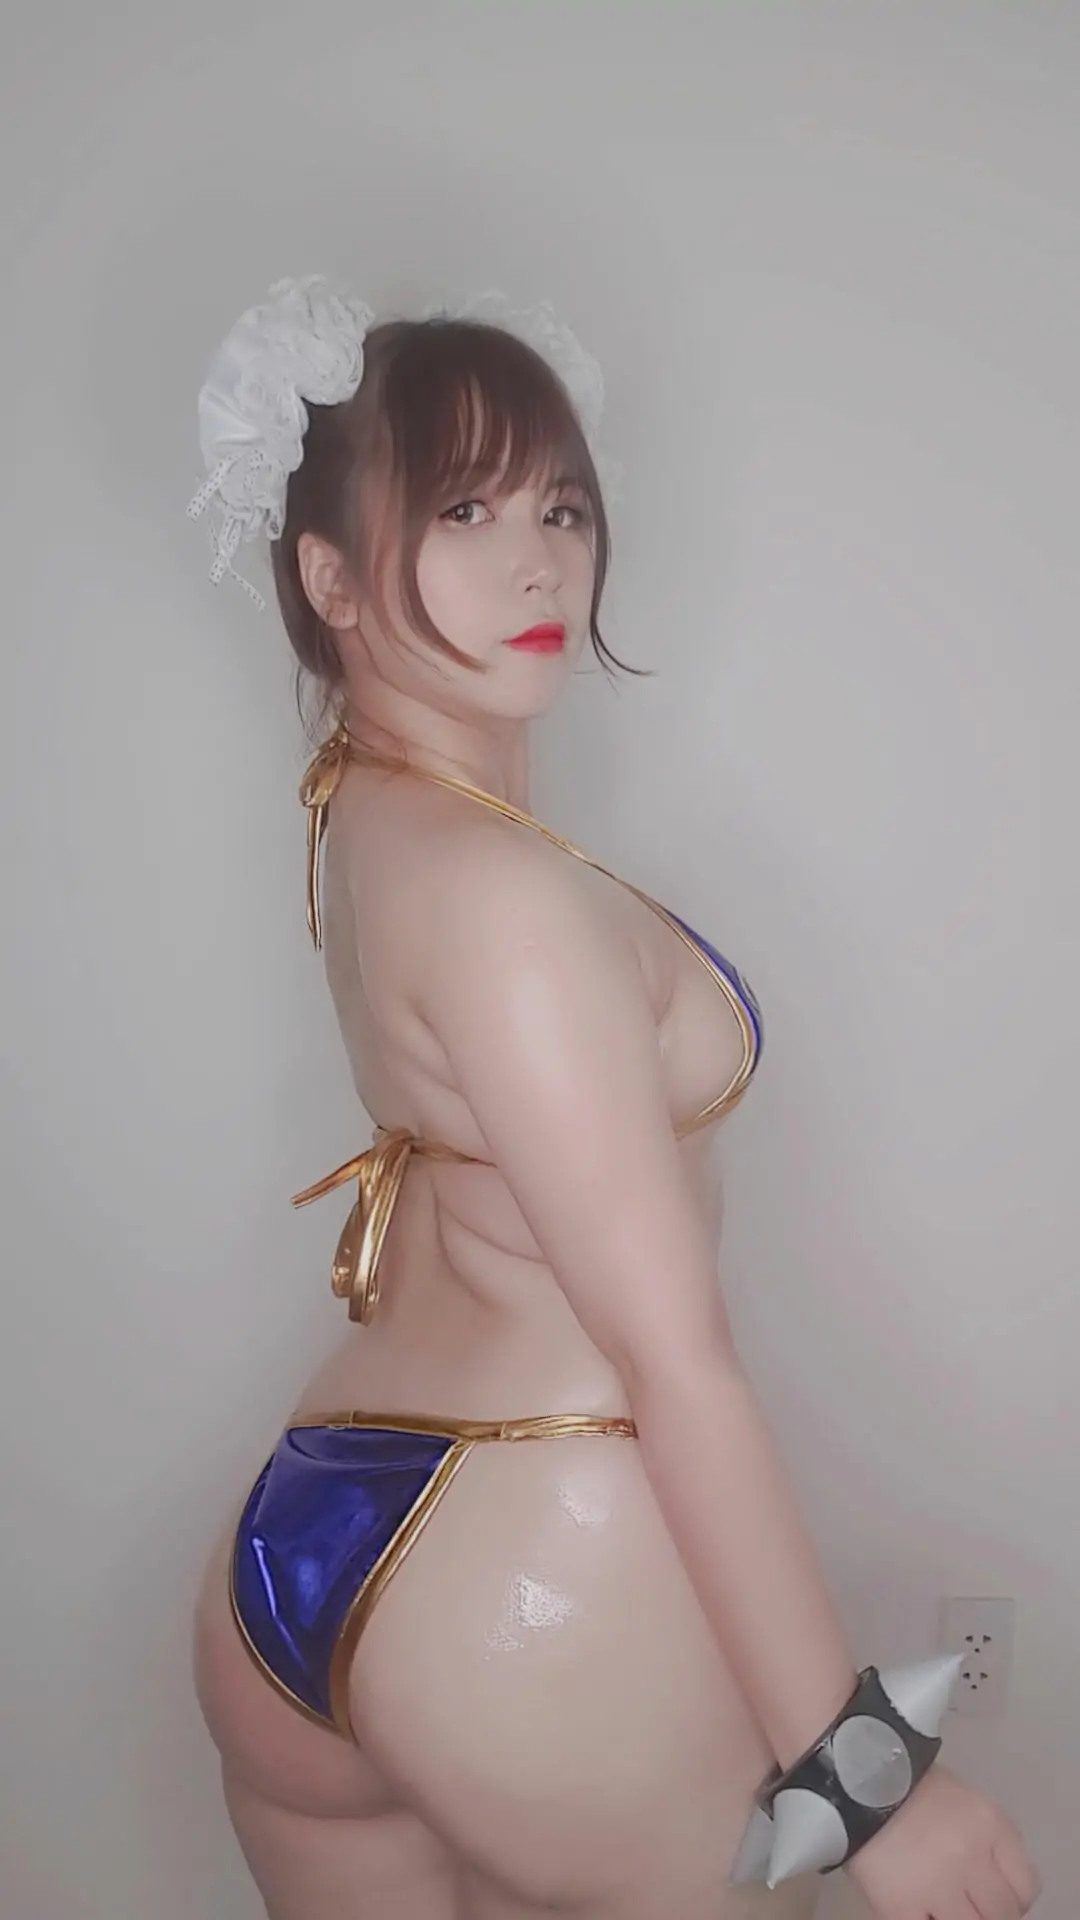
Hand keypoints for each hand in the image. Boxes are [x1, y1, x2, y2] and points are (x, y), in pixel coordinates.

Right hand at [844, 1763, 1040, 1918]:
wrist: (854, 1781)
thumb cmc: (915, 1789)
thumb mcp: (969, 1803)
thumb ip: (994, 1843)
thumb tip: (1004, 1892)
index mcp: (990, 1827)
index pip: (1026, 1888)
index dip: (1013, 1898)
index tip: (994, 1895)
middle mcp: (970, 1859)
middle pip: (1002, 1915)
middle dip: (988, 1913)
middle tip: (964, 1899)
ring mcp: (936, 1887)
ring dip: (959, 1918)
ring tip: (939, 1902)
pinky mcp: (901, 1909)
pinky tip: (919, 1909)